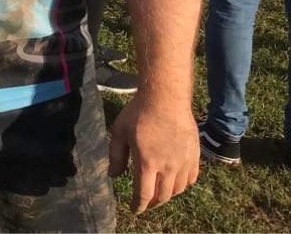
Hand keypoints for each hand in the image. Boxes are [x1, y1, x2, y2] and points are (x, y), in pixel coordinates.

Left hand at [109, 96, 198, 213]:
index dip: (139, 205)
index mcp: (147, 162)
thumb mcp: (119, 132)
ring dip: (168, 195)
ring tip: (160, 193)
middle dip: (153, 202)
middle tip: (146, 202)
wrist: (165, 98)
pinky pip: (191, 178)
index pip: (144, 194)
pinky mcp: (194, 155)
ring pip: (178, 190)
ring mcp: (183, 161)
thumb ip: (116, 155)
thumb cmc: (138, 113)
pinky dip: (183, 185)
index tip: (135, 208)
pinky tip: (176, 182)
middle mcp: (168, 166)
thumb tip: (113, 175)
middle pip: (163, 196)